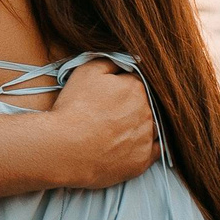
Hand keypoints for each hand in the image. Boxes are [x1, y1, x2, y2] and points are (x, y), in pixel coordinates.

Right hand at [47, 61, 157, 189]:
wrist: (65, 147)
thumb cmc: (74, 108)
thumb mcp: (86, 71)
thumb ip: (111, 62)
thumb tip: (131, 60)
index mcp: (136, 88)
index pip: (136, 84)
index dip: (121, 89)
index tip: (109, 97)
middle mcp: (147, 111)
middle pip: (145, 105)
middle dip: (131, 108)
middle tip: (110, 116)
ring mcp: (146, 137)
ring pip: (151, 127)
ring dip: (140, 126)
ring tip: (118, 132)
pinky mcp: (142, 160)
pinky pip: (155, 151)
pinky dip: (146, 147)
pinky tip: (132, 146)